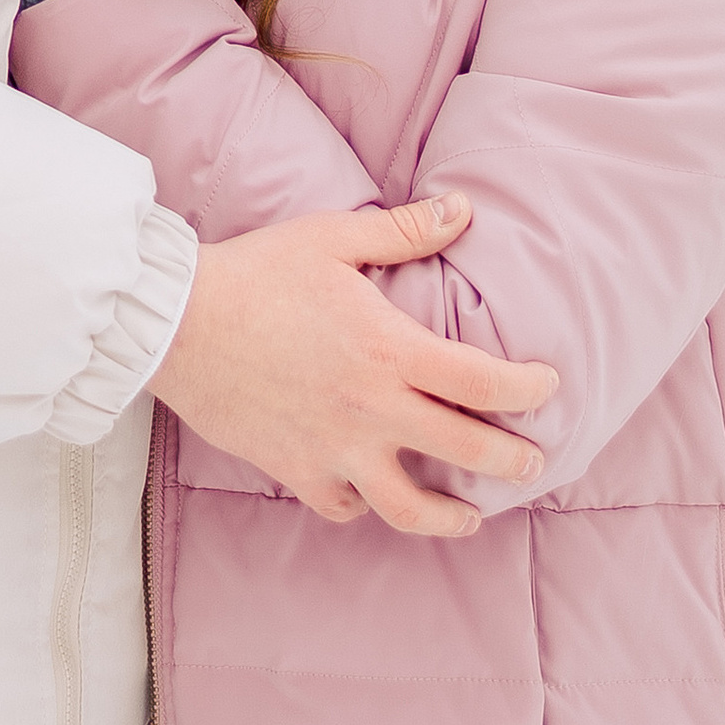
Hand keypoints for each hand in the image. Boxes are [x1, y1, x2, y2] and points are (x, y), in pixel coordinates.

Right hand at [151, 189, 559, 538]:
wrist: (177, 322)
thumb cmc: (257, 273)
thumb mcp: (334, 238)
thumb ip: (405, 230)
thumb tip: (464, 209)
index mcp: (390, 351)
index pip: (484, 383)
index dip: (528, 389)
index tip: (547, 387)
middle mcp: (372, 410)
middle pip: (467, 451)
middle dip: (513, 460)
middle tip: (534, 461)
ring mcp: (335, 448)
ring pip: (409, 507)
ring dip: (451, 515)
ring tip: (471, 515)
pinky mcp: (295, 469)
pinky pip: (342, 506)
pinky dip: (363, 504)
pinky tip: (374, 496)